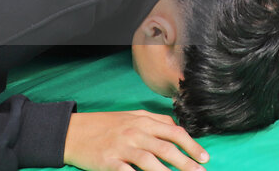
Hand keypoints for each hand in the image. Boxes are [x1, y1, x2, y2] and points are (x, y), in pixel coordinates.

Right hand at [64, 110, 207, 170]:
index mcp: (144, 121)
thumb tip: (176, 127)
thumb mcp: (132, 116)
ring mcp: (122, 147)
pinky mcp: (109, 162)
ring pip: (150, 161)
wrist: (74, 131)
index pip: (174, 132)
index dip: (192, 145)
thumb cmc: (105, 125)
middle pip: (166, 148)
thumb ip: (155, 121)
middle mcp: (135, 133)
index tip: (204, 157)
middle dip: (187, 162)